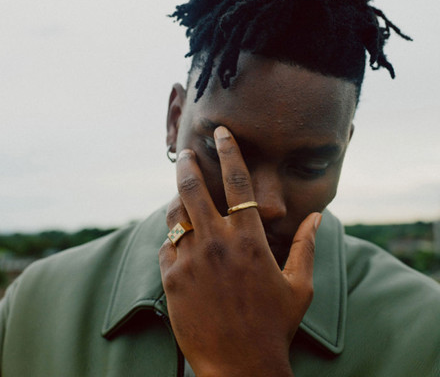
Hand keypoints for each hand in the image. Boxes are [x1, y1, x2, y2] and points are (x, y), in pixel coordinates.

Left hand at [159, 126, 320, 376]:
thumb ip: (306, 245)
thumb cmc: (274, 325)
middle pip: (193, 188)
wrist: (239, 366)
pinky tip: (180, 239)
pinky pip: (166, 246)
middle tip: (185, 153)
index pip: (238, 181)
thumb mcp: (299, 286)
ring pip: (175, 214)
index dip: (229, 151)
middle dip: (187, 164)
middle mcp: (216, 243)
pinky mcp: (171, 279)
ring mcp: (190, 260)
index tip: (221, 132)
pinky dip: (172, 237)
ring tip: (181, 194)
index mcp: (249, 240)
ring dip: (177, 199)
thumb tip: (318, 216)